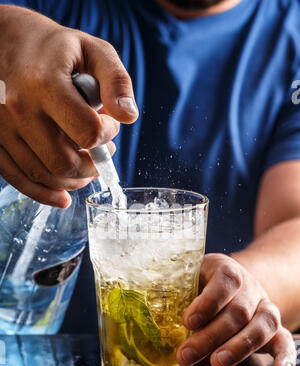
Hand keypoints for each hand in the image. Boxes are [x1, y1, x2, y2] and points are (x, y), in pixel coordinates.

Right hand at [0, 6, 137, 207]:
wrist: (4, 41)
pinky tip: (63, 198)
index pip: (87, 131)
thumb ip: (116, 80)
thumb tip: (129, 116)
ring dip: (73, 180)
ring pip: (43, 174)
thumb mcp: (92, 50)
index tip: (109, 124)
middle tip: (102, 153)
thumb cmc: (54, 48)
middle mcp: (19, 109)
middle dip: (92, 165)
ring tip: (87, 167)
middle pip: (64, 161)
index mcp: (45, 83)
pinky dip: (43, 193)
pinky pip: (18, 178)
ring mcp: (2, 128)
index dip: (106, 135)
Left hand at [176, 253, 296, 365]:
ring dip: (239, 347)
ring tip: (217, 363)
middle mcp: (250, 287)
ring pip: (261, 325)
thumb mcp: (187, 280)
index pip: (226, 280)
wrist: (233, 284)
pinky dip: (285, 357)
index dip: (208, 301)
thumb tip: (141, 309)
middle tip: (185, 355)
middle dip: (210, 336)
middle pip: (238, 310)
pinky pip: (285, 341)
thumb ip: (171, 291)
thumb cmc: (201, 285)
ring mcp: (265, 307)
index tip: (188, 320)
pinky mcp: (274, 328)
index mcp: (226, 270)